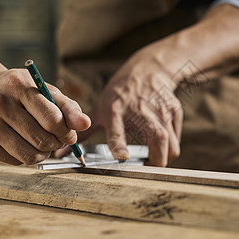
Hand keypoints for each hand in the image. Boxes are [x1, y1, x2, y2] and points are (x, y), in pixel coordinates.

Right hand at [0, 68, 90, 164]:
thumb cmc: (22, 91)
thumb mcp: (46, 91)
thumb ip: (69, 107)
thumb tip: (86, 124)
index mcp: (17, 86)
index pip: (52, 120)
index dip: (67, 132)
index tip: (69, 134)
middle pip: (42, 141)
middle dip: (57, 143)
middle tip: (57, 138)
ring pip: (30, 156)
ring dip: (44, 153)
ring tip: (43, 141)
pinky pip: (16, 161)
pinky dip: (26, 156)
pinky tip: (22, 141)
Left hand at [84, 47, 182, 166]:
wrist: (149, 69)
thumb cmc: (121, 91)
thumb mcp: (100, 107)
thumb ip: (84, 132)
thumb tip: (62, 151)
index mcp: (116, 109)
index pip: (117, 129)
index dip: (119, 144)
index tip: (122, 156)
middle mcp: (140, 110)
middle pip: (157, 140)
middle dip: (154, 162)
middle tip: (145, 169)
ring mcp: (161, 111)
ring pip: (171, 144)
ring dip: (164, 158)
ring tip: (153, 161)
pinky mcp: (174, 112)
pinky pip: (176, 138)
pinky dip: (170, 147)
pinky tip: (161, 146)